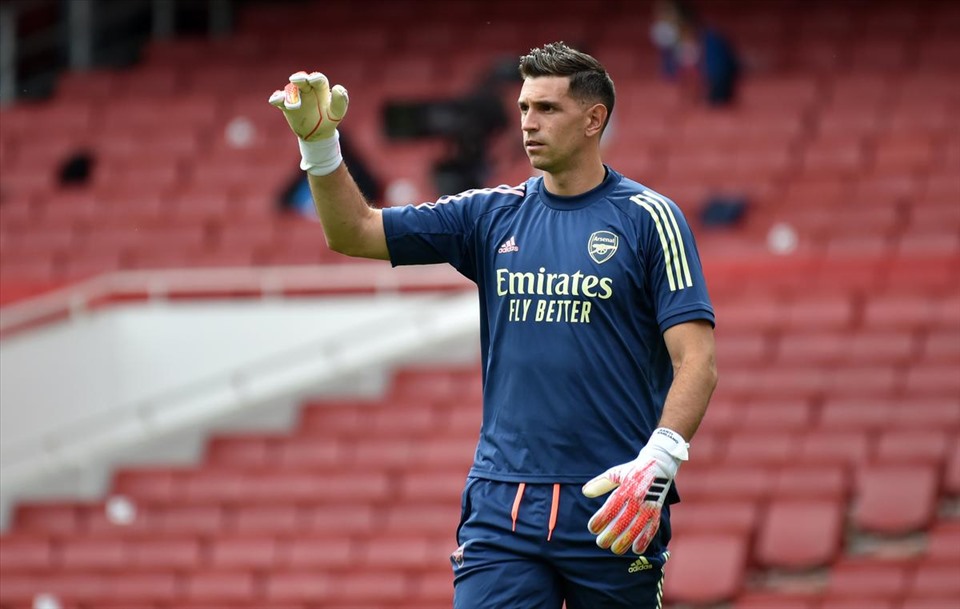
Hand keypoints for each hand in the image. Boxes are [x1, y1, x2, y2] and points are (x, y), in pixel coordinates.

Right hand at [268, 71, 348, 141]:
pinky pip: (280, 99)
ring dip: (290, 96)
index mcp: (320, 88)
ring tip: (293, 106)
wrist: (318, 133)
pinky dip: (277, 98)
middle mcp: (307, 89)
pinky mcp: (286, 105)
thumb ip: (340, 101)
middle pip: (302, 80)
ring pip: (290, 91)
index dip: (315, 78)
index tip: (312, 80)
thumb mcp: (337, 112)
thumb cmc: (330, 119)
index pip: (318, 79)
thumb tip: (338, 88)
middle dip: (299, 79)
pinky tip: (275, 100)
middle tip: (296, 80)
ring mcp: (296, 96)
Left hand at [582, 427, 688, 554]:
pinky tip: (636, 549)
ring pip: (637, 527)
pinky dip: (645, 539)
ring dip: (626, 540)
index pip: (611, 507)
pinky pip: (652, 528)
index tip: (592, 528)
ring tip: (615, 550)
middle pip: (623, 520)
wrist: (658, 465)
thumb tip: (585, 492)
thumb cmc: (632, 471)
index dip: (601, 519)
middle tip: (601, 543)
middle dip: (611, 534)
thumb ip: (601, 484)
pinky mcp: (657, 511)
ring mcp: (649, 505)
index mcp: (626, 488)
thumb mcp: (615, 473)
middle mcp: (638, 498)